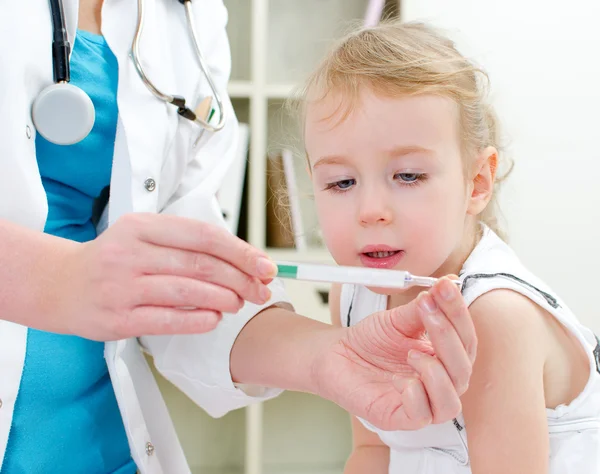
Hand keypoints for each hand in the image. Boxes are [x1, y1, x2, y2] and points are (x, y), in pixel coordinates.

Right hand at [50, 213, 276, 340]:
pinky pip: (168, 319)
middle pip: (200, 263)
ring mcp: (122, 286)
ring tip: (239, 303)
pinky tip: (214, 319)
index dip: (239, 251)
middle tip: (260, 290)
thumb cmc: (112, 260)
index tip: (263, 265)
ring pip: (187, 290)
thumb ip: (184, 243)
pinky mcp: (118, 318)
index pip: (203, 235)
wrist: (59, 284)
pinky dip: (198, 320)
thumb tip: (238, 258)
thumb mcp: (142, 236)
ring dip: (223, 298)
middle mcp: (131, 252)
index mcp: (141, 226)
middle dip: (239, 278)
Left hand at [312, 277, 475, 430]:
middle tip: (427, 308)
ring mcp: (421, 404)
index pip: (466, 340)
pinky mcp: (399, 418)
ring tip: (411, 353)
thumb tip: (448, 283)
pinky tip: (401, 380)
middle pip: (463, 369)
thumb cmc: (370, 340)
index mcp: (445, 359)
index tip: (446, 287)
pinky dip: (416, 396)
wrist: (336, 354)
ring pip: (451, 402)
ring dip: (437, 372)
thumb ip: (424, 307)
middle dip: (448, 336)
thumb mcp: (398, 319)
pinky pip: (422, 416)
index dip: (458, 313)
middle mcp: (440, 384)